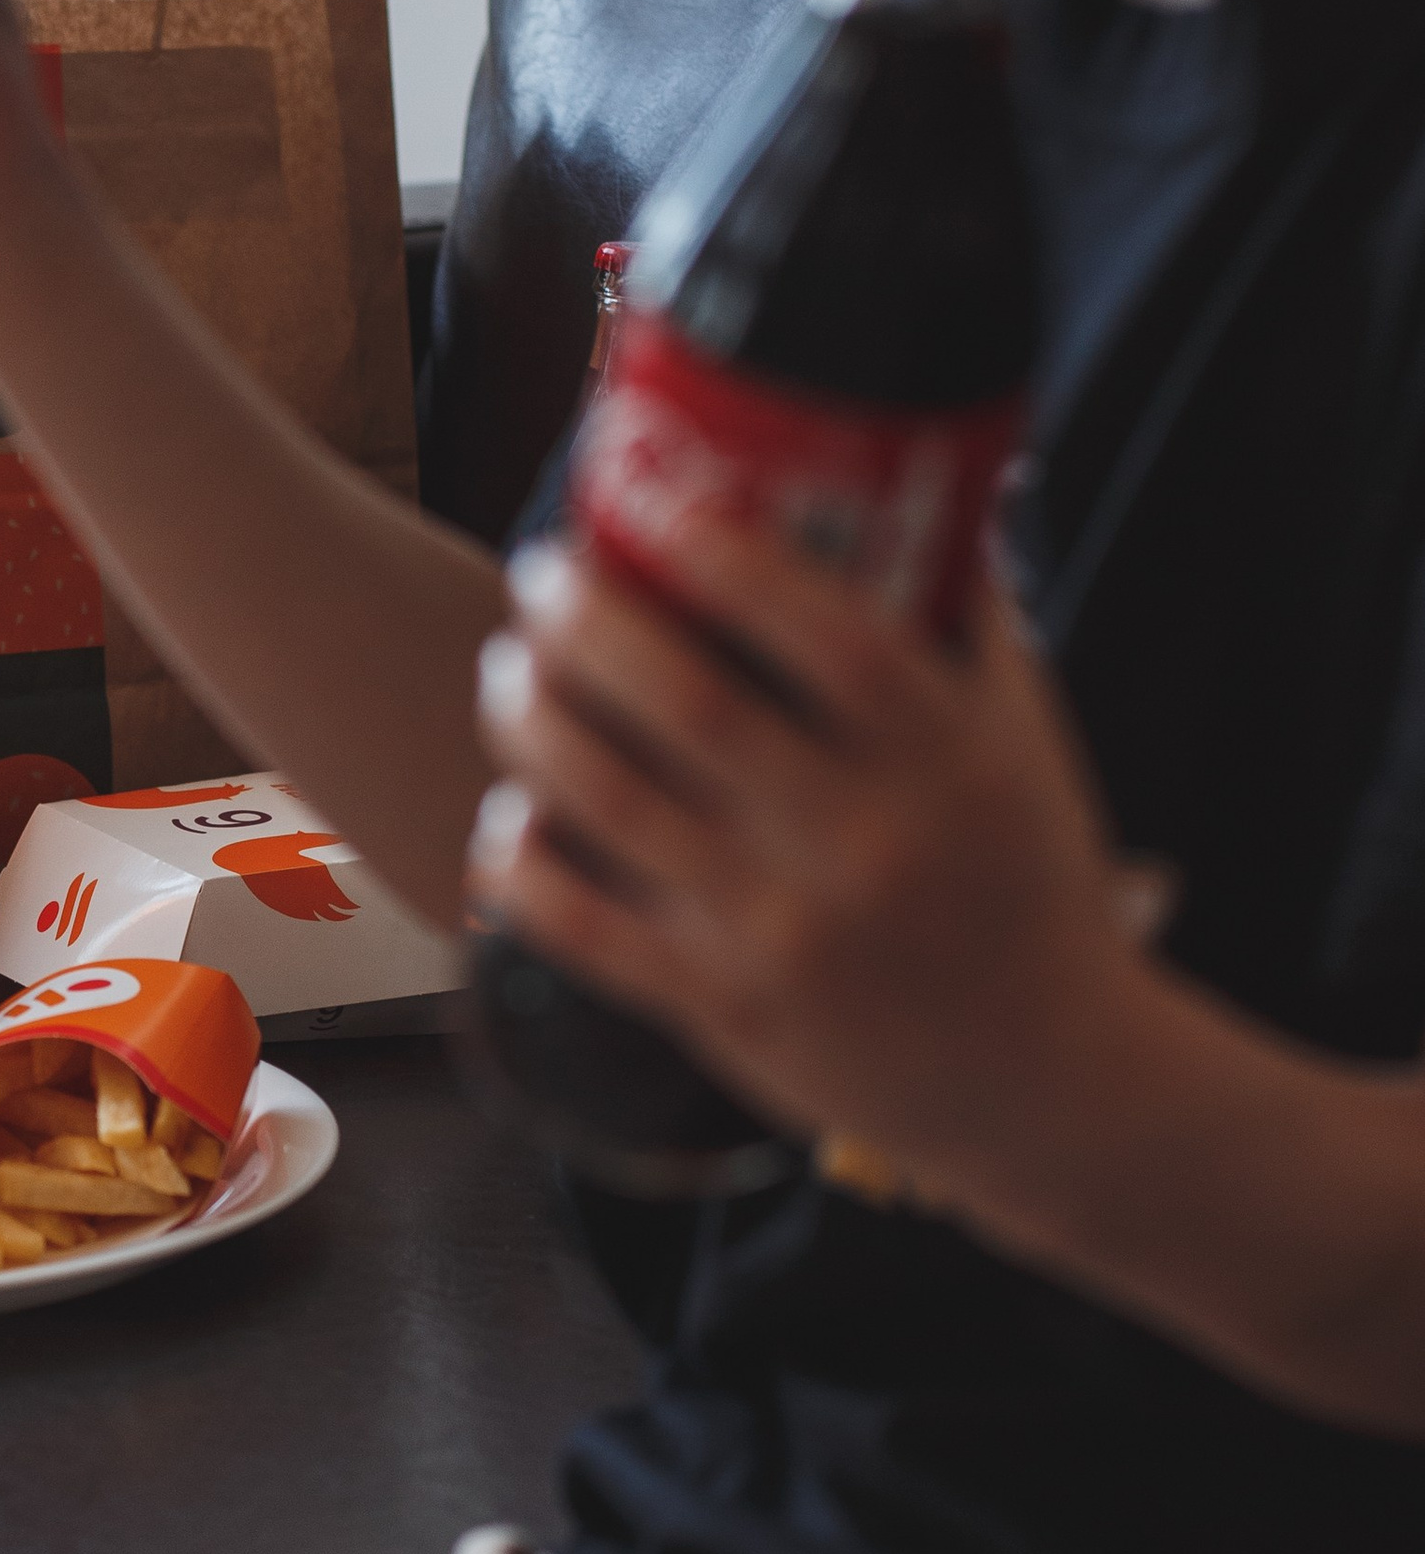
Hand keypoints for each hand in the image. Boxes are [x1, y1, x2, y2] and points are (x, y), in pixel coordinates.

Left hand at [467, 518, 1143, 1186]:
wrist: (1046, 1078)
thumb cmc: (1027, 880)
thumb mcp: (1025, 744)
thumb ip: (967, 622)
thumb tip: (920, 474)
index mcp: (949, 761)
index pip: (832, 636)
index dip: (728, 556)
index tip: (650, 495)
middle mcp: (865, 844)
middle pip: (690, 705)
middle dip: (588, 621)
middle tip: (543, 570)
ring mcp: (786, 936)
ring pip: (615, 804)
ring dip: (535, 719)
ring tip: (511, 666)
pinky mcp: (726, 1012)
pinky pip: (588, 928)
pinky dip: (525, 864)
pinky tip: (507, 810)